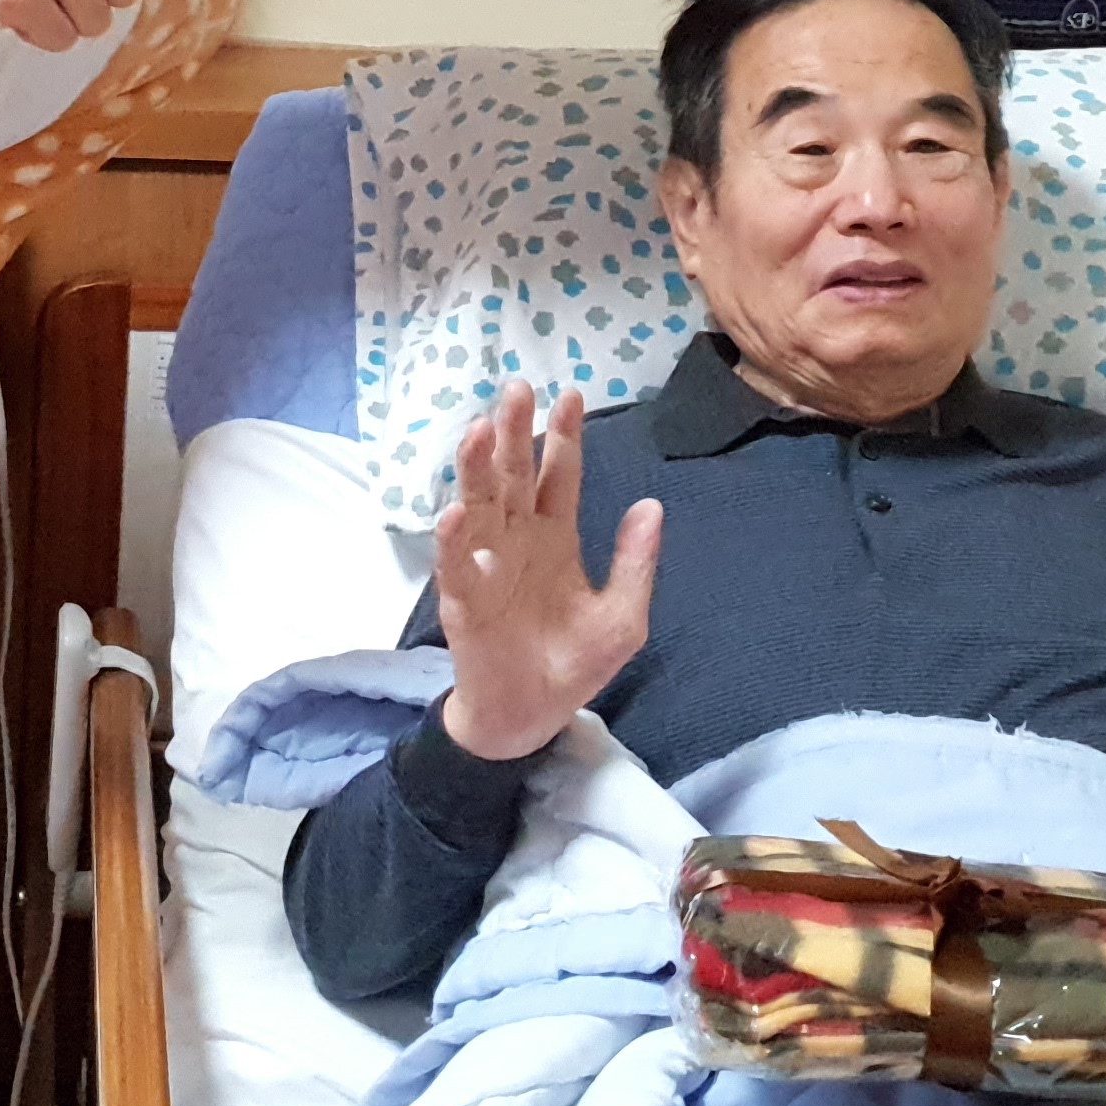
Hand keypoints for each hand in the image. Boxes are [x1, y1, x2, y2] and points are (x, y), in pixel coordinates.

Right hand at [433, 380, 662, 761]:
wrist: (531, 718)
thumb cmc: (572, 664)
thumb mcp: (622, 617)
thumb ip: (634, 562)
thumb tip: (650, 504)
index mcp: (555, 537)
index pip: (558, 474)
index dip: (563, 436)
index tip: (569, 394)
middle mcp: (516, 540)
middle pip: (513, 475)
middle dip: (514, 432)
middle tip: (516, 388)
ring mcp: (486, 567)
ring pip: (479, 506)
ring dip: (477, 468)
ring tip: (480, 428)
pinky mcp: (464, 602)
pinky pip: (456, 566)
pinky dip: (454, 540)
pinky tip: (457, 513)